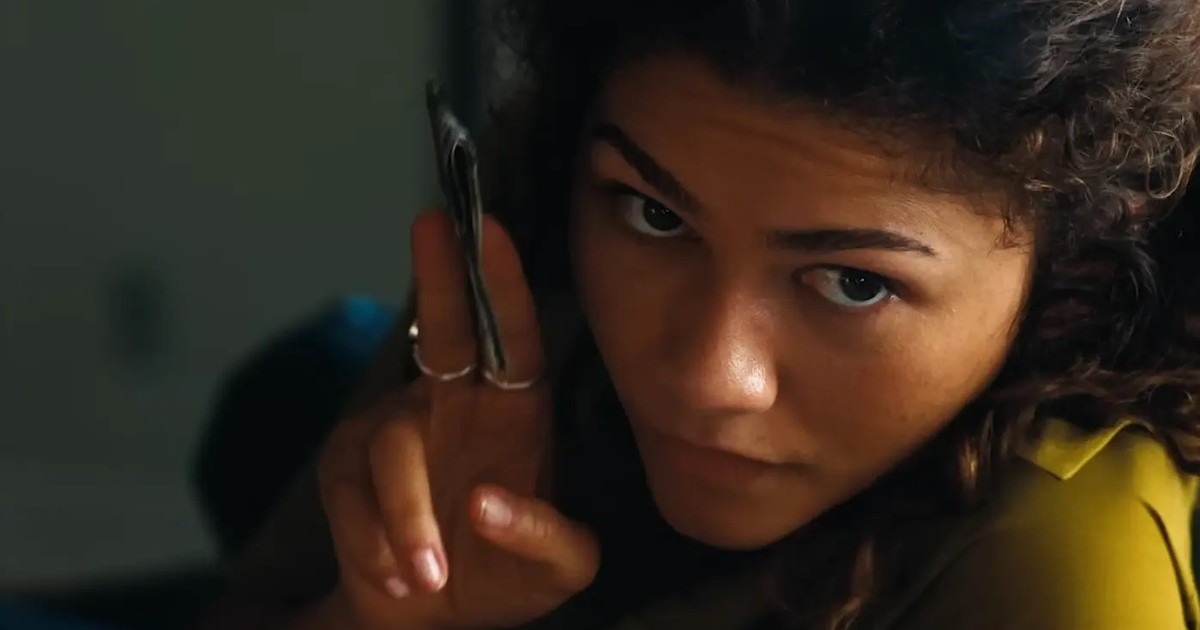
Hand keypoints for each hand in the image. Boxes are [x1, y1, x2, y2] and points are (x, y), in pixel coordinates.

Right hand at [313, 210, 598, 629]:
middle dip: (438, 276)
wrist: (430, 617)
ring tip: (429, 575)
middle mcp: (452, 404)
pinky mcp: (344, 469)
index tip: (490, 230)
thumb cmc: (506, 575)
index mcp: (513, 412)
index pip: (514, 341)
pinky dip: (377, 547)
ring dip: (408, 519)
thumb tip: (483, 501)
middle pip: (442, 333)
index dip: (502, 287)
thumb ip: (547, 539)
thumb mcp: (557, 570)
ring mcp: (393, 431)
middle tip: (432, 224)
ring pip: (390, 451)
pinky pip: (352, 500)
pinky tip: (403, 577)